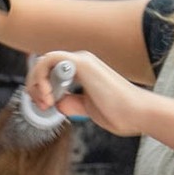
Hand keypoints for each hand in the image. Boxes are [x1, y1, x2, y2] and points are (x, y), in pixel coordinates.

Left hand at [27, 50, 148, 137]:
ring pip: (44, 61)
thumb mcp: (87, 109)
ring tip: (45, 102)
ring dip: (37, 82)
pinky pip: (49, 60)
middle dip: (35, 86)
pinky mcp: (82, 63)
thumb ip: (72, 103)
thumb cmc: (119, 114)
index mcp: (84, 71)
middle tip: (41, 105)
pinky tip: (48, 95)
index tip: (45, 107)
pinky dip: (41, 77)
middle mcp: (82, 62)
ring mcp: (82, 60)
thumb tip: (58, 103)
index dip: (41, 88)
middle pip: (45, 65)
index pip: (51, 72)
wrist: (137, 114)